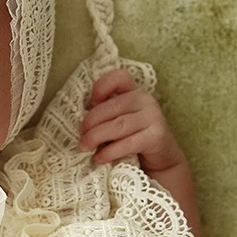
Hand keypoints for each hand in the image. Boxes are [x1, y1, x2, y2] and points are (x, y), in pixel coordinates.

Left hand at [79, 69, 200, 236]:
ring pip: (118, 125)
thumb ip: (103, 114)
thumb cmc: (131, 137)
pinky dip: (110, 152)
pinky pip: (129, 142)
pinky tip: (99, 159)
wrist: (160, 159)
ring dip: (96, 137)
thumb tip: (77, 120)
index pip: (118, 77)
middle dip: (91, 122)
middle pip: (112, 106)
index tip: (91, 102)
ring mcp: (154, 117)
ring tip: (84, 147)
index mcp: (133, 91)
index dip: (101, 87)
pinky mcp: (157, 136)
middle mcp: (145, 100)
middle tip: (80, 137)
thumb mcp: (117, 121)